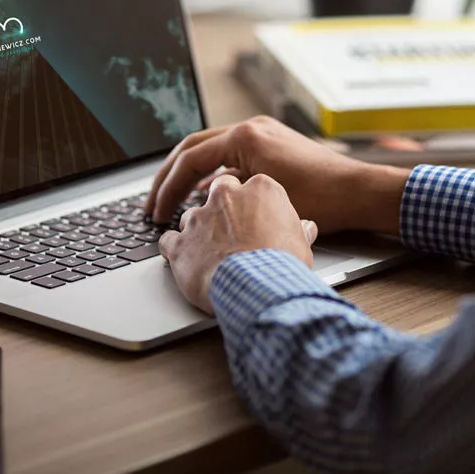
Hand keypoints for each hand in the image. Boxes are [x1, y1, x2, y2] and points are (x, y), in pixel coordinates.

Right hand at [145, 116, 409, 236]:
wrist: (360, 192)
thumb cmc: (322, 199)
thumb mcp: (264, 198)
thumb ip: (226, 193)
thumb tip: (199, 201)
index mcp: (246, 136)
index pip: (190, 159)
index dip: (168, 188)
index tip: (157, 213)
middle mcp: (251, 128)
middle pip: (193, 148)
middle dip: (168, 178)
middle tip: (152, 205)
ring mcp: (262, 133)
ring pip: (210, 151)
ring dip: (188, 176)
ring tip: (172, 203)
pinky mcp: (271, 144)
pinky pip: (230, 156)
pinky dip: (213, 176)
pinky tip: (206, 199)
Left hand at [158, 173, 317, 314]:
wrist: (258, 288)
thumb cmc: (282, 265)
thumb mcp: (301, 244)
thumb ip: (297, 230)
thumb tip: (306, 229)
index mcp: (259, 189)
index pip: (250, 185)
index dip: (251, 204)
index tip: (254, 217)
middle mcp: (225, 196)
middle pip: (218, 193)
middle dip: (222, 209)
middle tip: (231, 230)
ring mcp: (199, 218)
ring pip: (192, 216)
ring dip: (199, 231)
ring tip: (210, 253)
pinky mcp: (180, 243)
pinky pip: (169, 241)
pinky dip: (175, 250)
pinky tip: (185, 262)